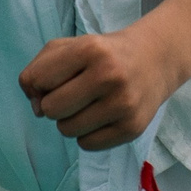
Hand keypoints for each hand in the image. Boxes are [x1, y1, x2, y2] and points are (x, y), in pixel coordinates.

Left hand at [19, 24, 179, 150]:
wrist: (155, 60)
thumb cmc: (103, 54)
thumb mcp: (69, 46)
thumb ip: (39, 70)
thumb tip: (36, 109)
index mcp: (90, 49)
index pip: (37, 80)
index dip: (38, 84)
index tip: (54, 81)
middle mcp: (109, 76)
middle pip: (50, 109)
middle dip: (53, 105)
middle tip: (72, 95)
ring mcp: (123, 104)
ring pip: (67, 130)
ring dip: (70, 121)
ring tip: (87, 105)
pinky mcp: (132, 128)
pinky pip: (87, 144)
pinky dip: (87, 135)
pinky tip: (100, 117)